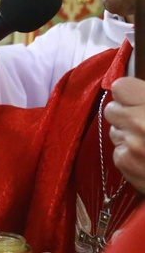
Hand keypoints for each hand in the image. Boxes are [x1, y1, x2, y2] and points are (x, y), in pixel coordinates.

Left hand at [105, 77, 144, 193]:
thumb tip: (140, 94)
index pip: (120, 88)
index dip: (129, 93)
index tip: (136, 99)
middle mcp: (139, 125)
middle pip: (112, 110)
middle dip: (125, 114)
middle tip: (144, 122)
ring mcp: (130, 146)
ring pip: (114, 132)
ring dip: (128, 135)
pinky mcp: (125, 164)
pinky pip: (119, 152)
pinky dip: (130, 154)